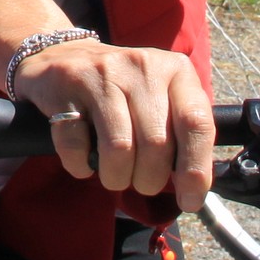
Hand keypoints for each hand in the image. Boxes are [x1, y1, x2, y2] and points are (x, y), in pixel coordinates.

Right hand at [14, 39, 215, 208]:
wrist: (63, 58)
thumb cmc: (123, 92)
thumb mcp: (162, 101)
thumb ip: (182, 136)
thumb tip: (194, 191)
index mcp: (176, 71)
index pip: (196, 123)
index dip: (195, 170)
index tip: (189, 201)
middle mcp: (142, 67)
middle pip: (156, 143)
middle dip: (148, 179)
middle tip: (140, 181)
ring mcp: (103, 73)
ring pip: (119, 148)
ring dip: (116, 176)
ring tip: (113, 173)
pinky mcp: (67, 85)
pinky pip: (77, 147)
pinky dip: (80, 165)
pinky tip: (84, 157)